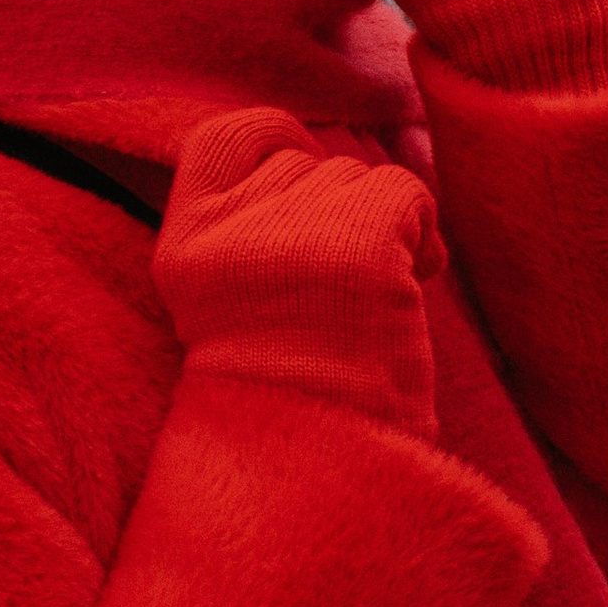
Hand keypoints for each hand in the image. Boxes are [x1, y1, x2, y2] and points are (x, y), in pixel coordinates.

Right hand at [155, 108, 443, 414]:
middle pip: (308, 165)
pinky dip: (424, 234)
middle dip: (340, 212)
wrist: (320, 471)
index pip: (223, 135)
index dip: (276, 140)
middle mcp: (230, 228)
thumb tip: (312, 161)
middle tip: (348, 291)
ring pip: (362, 179)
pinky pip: (409, 193)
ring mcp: (294, 228)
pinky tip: (417, 288)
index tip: (306, 175)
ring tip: (376, 304)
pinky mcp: (360, 237)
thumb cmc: (288, 403)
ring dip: (385, 229)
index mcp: (183, 246)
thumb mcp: (229, 308)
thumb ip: (248, 233)